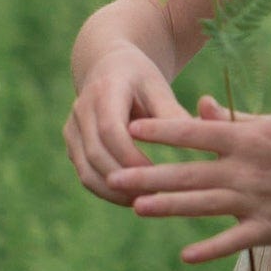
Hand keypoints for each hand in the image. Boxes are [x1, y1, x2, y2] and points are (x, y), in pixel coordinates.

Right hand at [65, 46, 189, 205]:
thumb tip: (198, 137)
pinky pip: (84, 174)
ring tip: (145, 202)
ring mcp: (72, 128)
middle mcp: (81, 108)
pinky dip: (105, 190)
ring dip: (113, 191)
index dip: (129, 155)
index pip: (110, 129)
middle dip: (124, 178)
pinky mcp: (72, 144)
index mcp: (105, 90)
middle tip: (154, 196)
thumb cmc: (141, 80)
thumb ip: (172, 113)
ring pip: (86, 169)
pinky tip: (131, 198)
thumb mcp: (159, 88)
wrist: (109, 69)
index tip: (155, 173)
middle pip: (96, 152)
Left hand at [112, 93, 270, 262]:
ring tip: (137, 208)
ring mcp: (258, 200)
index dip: (161, 132)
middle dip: (150, 176)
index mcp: (247, 138)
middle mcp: (247, 168)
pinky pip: (235, 240)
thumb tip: (197, 105)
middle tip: (114, 178)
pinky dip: (211, 248)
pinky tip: (185, 255)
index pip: (195, 133)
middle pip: (190, 172)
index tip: (130, 129)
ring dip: (169, 206)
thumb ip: (231, 120)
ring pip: (204, 205)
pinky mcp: (270, 228)